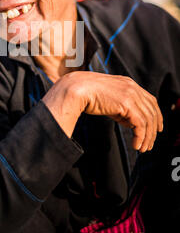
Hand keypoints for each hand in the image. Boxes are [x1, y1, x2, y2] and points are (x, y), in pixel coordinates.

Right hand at [42, 71, 162, 151]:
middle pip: (152, 110)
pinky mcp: (127, 103)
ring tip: (142, 148)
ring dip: (147, 136)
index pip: (150, 100)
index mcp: (128, 83)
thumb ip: (121, 109)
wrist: (76, 89)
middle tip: (150, 144)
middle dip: (153, 129)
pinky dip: (141, 136)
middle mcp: (132, 87)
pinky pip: (140, 124)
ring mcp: (130, 94)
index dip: (156, 115)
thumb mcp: (108, 101)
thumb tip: (130, 123)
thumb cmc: (86, 95)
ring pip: (148, 119)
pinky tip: (136, 144)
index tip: (156, 128)